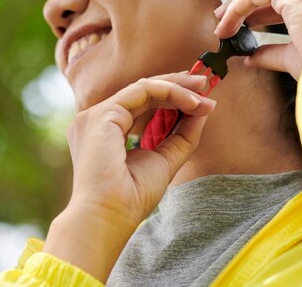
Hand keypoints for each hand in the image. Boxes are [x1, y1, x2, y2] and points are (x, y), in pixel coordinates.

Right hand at [44, 73, 215, 281]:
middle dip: (177, 85)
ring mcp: (97, 115)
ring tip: (203, 93)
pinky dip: (170, 92)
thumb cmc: (131, 197)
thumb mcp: (165, 160)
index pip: (142, 104)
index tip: (200, 99)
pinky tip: (192, 103)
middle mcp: (98, 120)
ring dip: (178, 87)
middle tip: (205, 84)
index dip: (172, 97)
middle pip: (143, 91)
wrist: (109, 216)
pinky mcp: (102, 114)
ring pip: (144, 87)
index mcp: (106, 131)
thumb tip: (204, 110)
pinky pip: (143, 91)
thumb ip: (182, 135)